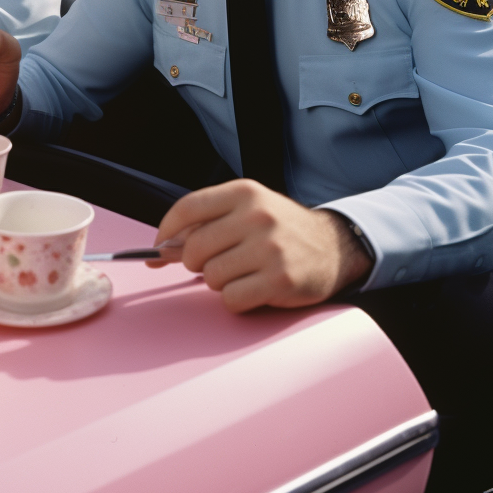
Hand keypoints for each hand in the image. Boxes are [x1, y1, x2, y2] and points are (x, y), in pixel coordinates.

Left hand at [149, 179, 373, 312]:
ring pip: (211, 277)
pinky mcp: (280, 279)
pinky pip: (231, 299)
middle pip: (194, 248)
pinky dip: (235, 300)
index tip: (161, 245)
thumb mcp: (246, 211)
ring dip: (219, 281)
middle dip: (197, 262)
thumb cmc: (278, 230)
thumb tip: (158, 251)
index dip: (166, 230)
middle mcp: (257, 216)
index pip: (187, 208)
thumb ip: (204, 224)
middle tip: (215, 262)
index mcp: (244, 192)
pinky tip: (253, 288)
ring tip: (241, 273)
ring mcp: (270, 248)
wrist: (334, 247)